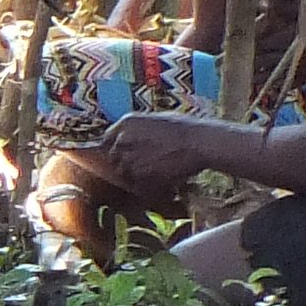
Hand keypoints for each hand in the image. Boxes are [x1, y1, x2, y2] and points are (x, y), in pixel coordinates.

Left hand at [95, 114, 209, 201]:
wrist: (199, 143)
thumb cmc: (185, 129)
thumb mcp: (156, 119)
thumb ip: (137, 130)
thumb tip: (129, 138)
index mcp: (125, 122)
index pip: (106, 140)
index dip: (116, 150)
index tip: (123, 155)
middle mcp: (122, 140)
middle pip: (114, 159)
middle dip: (126, 164)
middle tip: (146, 165)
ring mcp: (128, 160)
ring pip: (124, 175)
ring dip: (136, 176)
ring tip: (157, 171)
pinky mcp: (138, 177)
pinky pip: (136, 186)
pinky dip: (145, 186)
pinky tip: (161, 177)